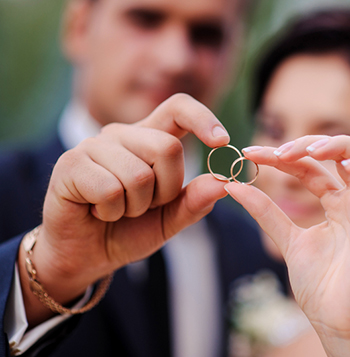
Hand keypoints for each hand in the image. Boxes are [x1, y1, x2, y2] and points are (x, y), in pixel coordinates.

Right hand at [19, 94, 229, 324]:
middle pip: (168, 148)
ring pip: (139, 174)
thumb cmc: (128, 230)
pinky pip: (110, 190)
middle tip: (145, 206)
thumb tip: (224, 182)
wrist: (85, 254)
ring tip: (118, 210)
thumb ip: (195, 201)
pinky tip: (98, 212)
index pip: (178, 108)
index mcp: (149, 139)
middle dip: (166, 190)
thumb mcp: (169, 219)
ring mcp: (93, 145)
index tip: (223, 142)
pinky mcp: (70, 164)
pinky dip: (112, 212)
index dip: (203, 118)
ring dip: (136, 206)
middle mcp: (122, 135)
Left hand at [225, 135, 349, 355]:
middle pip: (340, 154)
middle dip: (309, 145)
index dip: (282, 156)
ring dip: (341, 146)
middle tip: (277, 151)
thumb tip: (232, 186)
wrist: (333, 319)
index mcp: (335, 204)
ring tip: (309, 150)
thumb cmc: (317, 284)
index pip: (310, 167)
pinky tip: (345, 165)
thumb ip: (264, 211)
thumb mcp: (284, 238)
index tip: (251, 153)